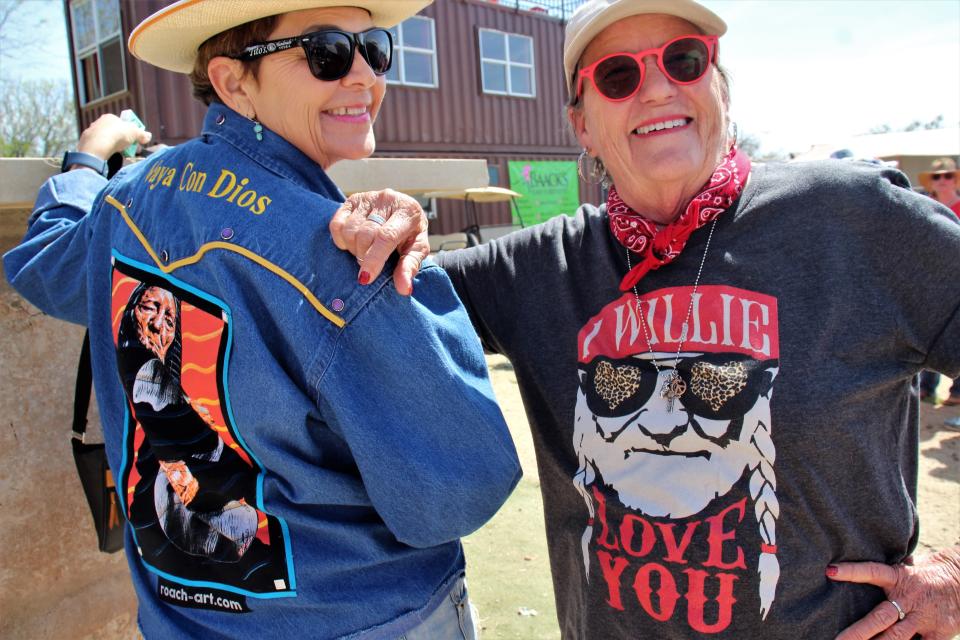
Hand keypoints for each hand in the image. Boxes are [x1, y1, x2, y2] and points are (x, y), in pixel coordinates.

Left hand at [75, 113, 151, 161]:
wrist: (98, 145)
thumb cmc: (117, 135)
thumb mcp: (135, 133)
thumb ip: (142, 134)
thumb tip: (148, 136)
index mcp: (109, 117)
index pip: (122, 124)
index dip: (130, 132)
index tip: (134, 140)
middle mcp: (98, 122)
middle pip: (113, 132)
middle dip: (122, 141)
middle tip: (129, 149)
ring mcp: (90, 132)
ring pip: (105, 140)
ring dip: (112, 146)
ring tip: (119, 153)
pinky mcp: (85, 142)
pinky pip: (97, 147)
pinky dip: (103, 151)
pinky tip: (107, 155)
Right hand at [330, 189, 428, 295]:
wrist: (402, 212)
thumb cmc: (410, 235)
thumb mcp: (417, 250)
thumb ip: (410, 268)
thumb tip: (404, 289)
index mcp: (407, 212)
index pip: (386, 236)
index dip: (374, 259)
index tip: (365, 278)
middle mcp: (387, 199)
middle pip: (365, 234)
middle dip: (364, 256)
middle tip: (371, 264)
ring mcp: (368, 197)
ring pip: (349, 230)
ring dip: (354, 248)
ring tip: (365, 251)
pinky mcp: (352, 199)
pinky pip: (336, 224)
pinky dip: (341, 239)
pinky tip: (353, 243)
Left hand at [828, 546, 959, 639]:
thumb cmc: (923, 576)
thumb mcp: (906, 567)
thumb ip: (883, 569)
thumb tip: (848, 561)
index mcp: (899, 578)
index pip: (873, 571)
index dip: (853, 571)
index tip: (831, 571)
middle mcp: (909, 599)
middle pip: (880, 618)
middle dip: (858, 631)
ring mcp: (923, 618)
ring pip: (896, 638)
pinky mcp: (938, 635)